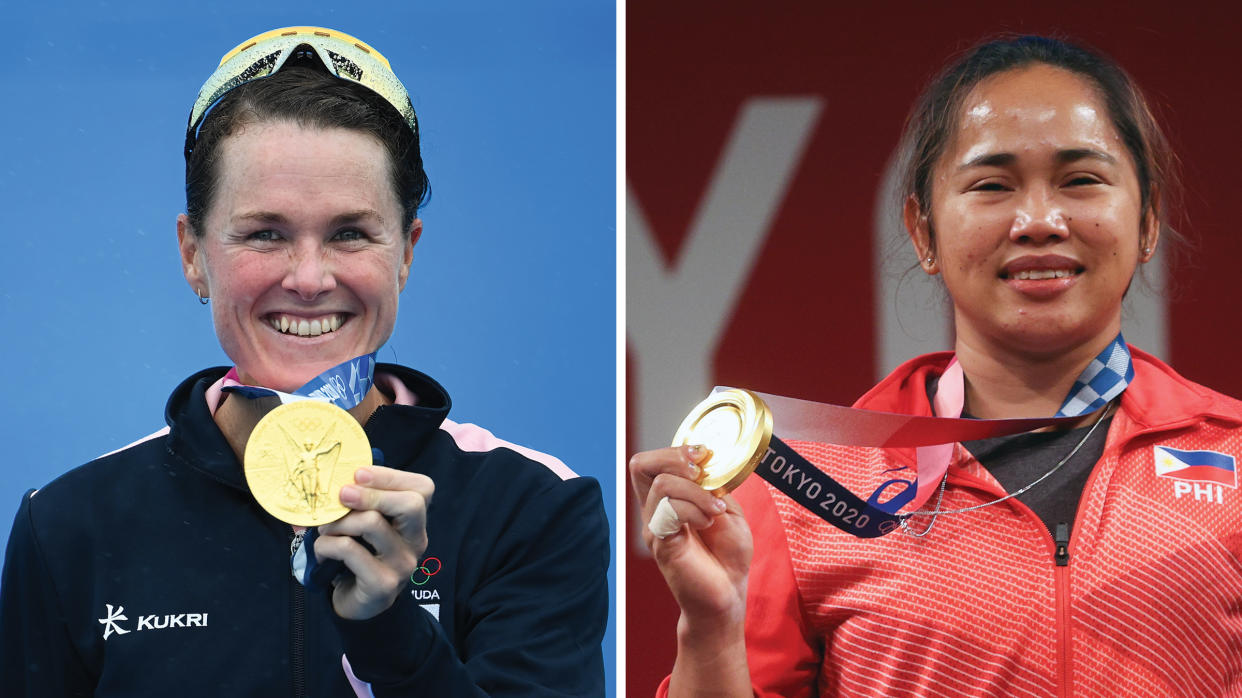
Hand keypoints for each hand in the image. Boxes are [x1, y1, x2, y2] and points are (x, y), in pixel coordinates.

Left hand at [314, 466, 434, 619]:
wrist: (358, 605)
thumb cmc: (358, 558)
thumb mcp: (361, 526)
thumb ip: (354, 503)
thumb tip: (326, 477)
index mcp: (414, 522)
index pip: (421, 489)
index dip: (390, 476)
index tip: (357, 474)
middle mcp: (416, 541)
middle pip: (411, 504)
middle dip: (371, 493)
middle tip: (342, 495)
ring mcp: (402, 564)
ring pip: (374, 523)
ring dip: (339, 521)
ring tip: (325, 529)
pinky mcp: (383, 583)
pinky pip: (350, 550)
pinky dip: (327, 545)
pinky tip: (322, 552)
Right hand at [629, 445, 752, 626]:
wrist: (727, 594)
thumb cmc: (727, 556)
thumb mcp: (727, 508)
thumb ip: (714, 485)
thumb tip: (708, 462)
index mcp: (668, 498)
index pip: (651, 461)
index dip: (675, 449)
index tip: (704, 456)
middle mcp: (654, 510)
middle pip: (640, 464)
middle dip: (675, 458)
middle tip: (701, 473)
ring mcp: (654, 526)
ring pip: (662, 485)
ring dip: (696, 491)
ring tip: (715, 510)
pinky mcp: (661, 544)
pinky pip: (669, 511)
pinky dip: (694, 509)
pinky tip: (709, 521)